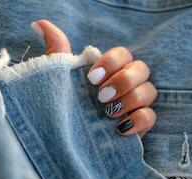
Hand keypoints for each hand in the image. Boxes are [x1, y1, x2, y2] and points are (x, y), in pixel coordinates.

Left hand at [31, 20, 156, 137]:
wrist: (66, 141)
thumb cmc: (62, 106)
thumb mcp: (57, 79)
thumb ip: (56, 51)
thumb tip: (40, 24)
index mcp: (109, 71)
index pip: (123, 55)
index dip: (112, 62)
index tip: (92, 77)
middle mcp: (124, 84)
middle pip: (142, 69)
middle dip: (124, 80)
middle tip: (101, 96)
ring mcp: (134, 104)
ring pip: (149, 91)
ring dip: (130, 99)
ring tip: (108, 112)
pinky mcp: (138, 124)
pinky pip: (151, 116)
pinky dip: (139, 120)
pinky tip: (121, 128)